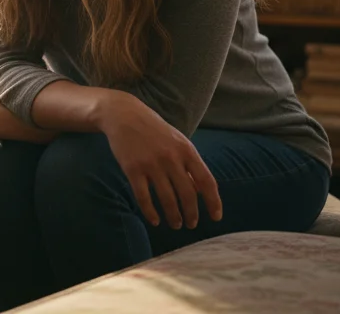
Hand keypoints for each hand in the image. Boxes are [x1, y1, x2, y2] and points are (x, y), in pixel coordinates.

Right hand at [98, 93, 222, 229]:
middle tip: (191, 225)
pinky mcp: (132, 169)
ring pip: (167, 199)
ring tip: (175, 225)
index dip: (213, 202)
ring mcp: (151, 164)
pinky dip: (150, 212)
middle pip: (187, 194)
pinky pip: (143, 197)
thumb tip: (200, 191)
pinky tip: (154, 221)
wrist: (123, 114)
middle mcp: (171, 158)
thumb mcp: (177, 141)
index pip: (207, 181)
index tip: (216, 217)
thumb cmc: (154, 130)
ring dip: (173, 216)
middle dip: (191, 214)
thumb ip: (189, 164)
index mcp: (186, 150)